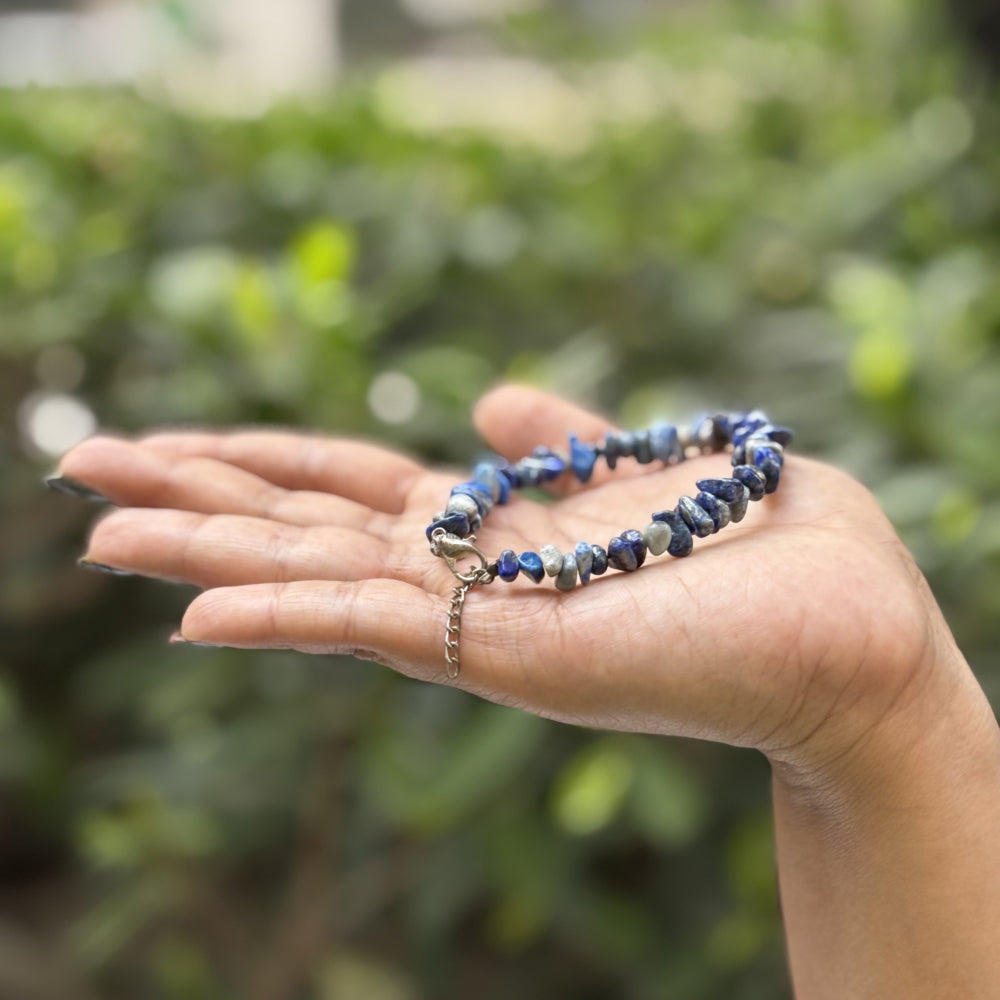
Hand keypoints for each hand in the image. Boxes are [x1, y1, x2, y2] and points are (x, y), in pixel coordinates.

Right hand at [55, 385, 959, 773]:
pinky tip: (190, 611)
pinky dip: (282, 614)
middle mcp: (470, 581)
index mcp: (498, 533)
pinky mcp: (507, 649)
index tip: (176, 444)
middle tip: (83, 472)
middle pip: (307, 529)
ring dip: (204, 555)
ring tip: (99, 528)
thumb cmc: (765, 552)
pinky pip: (373, 626)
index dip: (261, 463)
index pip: (352, 491)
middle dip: (194, 501)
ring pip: (313, 580)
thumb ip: (560, 440)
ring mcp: (478, 623)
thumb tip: (488, 398)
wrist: (851, 631)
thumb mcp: (643, 469)